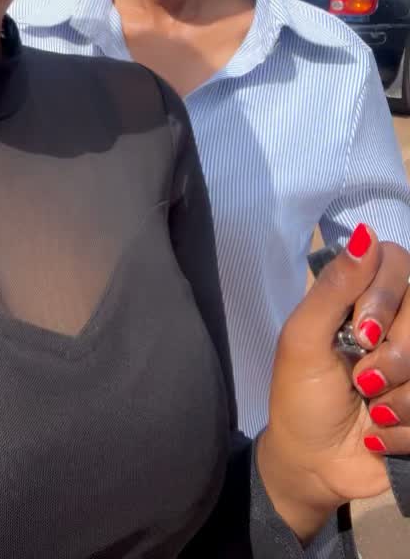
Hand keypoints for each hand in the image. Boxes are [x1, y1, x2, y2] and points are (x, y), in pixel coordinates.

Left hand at [258, 224, 409, 541]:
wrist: (313, 466)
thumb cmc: (300, 395)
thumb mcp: (304, 339)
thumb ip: (334, 287)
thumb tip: (365, 233)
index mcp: (365, 297)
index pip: (399, 261)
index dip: (386, 295)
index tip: (360, 330)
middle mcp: (399, 322)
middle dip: (393, 356)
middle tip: (362, 379)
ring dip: (399, 398)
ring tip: (372, 409)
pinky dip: (404, 429)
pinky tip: (382, 434)